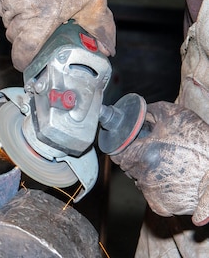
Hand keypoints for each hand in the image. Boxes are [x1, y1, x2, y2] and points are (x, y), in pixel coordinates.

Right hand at [0, 0, 115, 70]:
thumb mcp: (93, 0)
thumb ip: (100, 28)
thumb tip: (107, 52)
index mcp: (40, 19)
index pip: (23, 53)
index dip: (26, 61)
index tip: (32, 61)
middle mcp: (19, 12)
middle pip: (16, 40)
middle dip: (28, 38)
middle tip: (43, 27)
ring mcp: (6, 1)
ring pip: (9, 24)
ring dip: (20, 22)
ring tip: (37, 6)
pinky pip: (1, 9)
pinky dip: (11, 8)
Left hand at [110, 101, 208, 225]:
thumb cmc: (201, 143)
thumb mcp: (176, 116)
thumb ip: (150, 111)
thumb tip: (135, 111)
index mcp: (143, 156)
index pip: (116, 152)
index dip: (123, 146)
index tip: (132, 143)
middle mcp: (145, 178)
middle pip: (128, 166)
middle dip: (137, 157)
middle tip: (156, 152)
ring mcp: (152, 194)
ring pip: (139, 180)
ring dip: (147, 172)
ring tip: (168, 165)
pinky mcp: (161, 206)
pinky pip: (151, 194)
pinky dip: (158, 187)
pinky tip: (172, 178)